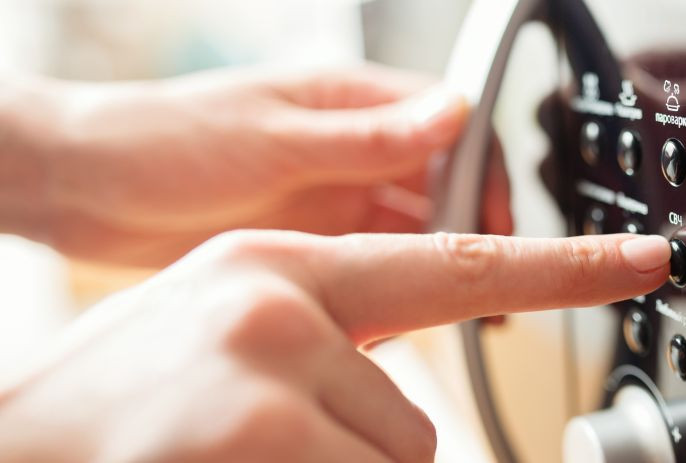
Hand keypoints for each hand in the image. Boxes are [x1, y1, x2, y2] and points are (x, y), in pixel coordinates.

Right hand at [0, 231, 669, 461]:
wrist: (12, 443)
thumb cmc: (122, 402)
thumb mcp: (227, 337)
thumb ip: (327, 342)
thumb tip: (405, 404)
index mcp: (279, 267)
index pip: (453, 262)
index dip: (563, 269)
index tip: (645, 261)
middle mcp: (278, 306)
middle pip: (413, 428)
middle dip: (357, 459)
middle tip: (259, 446)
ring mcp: (265, 381)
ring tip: (237, 455)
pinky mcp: (256, 443)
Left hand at [1, 65, 510, 265]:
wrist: (86, 189)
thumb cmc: (162, 139)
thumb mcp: (273, 139)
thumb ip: (367, 136)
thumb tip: (452, 113)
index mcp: (346, 102)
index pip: (446, 125)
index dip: (481, 169)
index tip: (496, 216)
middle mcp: (347, 148)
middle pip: (438, 181)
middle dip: (469, 222)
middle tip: (482, 273)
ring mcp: (330, 195)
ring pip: (409, 225)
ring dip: (435, 256)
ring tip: (457, 300)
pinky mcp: (310, 238)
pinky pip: (373, 258)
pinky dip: (395, 280)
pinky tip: (403, 306)